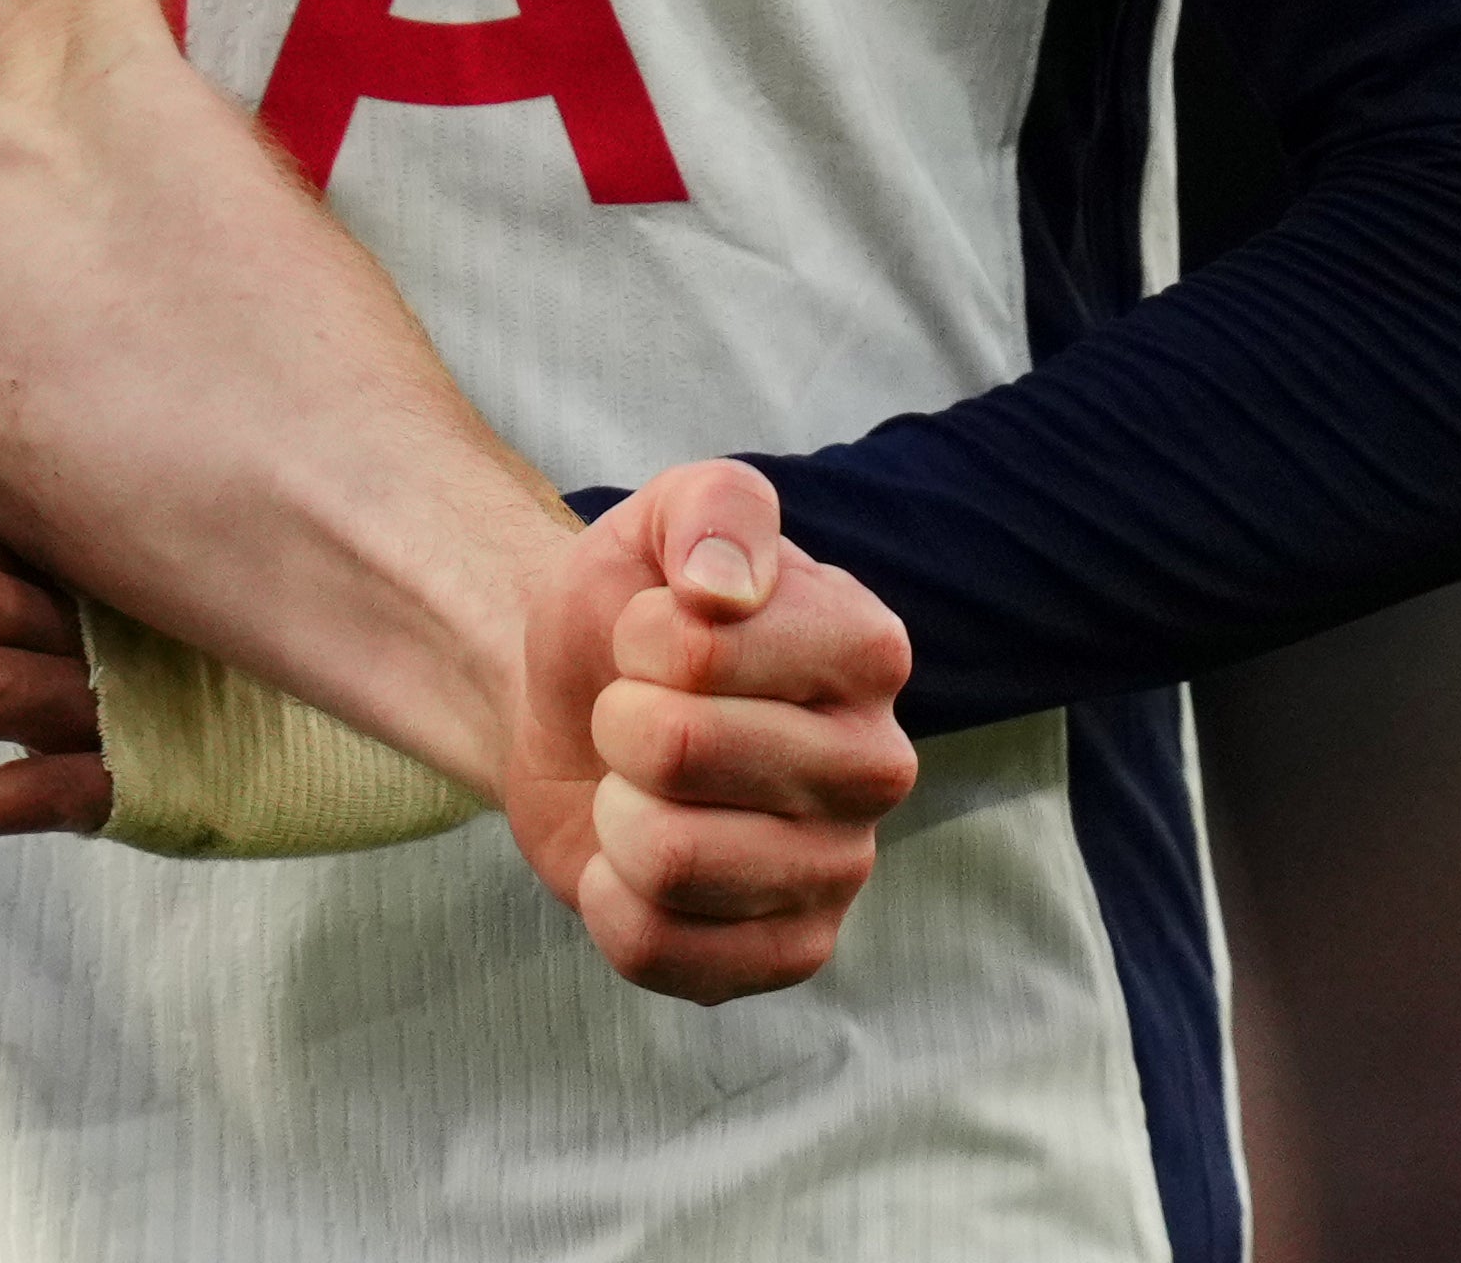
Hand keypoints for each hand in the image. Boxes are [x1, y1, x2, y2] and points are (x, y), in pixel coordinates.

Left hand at [497, 459, 915, 1001]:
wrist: (581, 710)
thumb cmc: (634, 613)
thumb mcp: (662, 518)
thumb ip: (713, 507)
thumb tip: (727, 585)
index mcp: (867, 647)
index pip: (702, 649)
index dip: (639, 635)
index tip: (651, 631)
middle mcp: (879, 765)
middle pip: (681, 752)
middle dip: (619, 724)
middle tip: (638, 716)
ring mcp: (843, 870)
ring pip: (669, 860)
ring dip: (614, 814)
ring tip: (641, 788)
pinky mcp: (794, 954)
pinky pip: (661, 949)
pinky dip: (609, 900)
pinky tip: (632, 865)